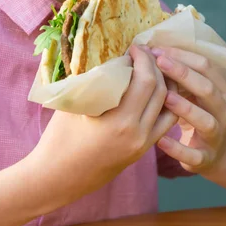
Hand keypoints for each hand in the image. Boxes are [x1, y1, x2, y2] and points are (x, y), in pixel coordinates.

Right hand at [33, 45, 177, 197]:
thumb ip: (96, 80)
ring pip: (170, 107)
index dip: (144, 58)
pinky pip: (165, 123)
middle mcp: (137, 134)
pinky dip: (165, 104)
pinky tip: (156, 91)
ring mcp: (142, 145)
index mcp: (120, 122)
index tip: (134, 46)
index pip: (146, 80)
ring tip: (155, 69)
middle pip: (161, 91)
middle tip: (145, 53)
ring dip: (166, 84)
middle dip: (156, 67)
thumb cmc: (58, 138)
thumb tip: (109, 54)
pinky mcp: (142, 151)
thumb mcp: (74, 104)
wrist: (56, 178)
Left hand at [152, 47, 225, 173]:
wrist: (219, 153)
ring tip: (165, 97)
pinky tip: (161, 140)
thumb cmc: (199, 114)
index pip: (205, 67)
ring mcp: (216, 135)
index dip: (183, 56)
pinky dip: (178, 148)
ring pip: (205, 120)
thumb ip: (181, 77)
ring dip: (186, 108)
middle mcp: (222, 110)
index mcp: (220, 90)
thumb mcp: (196, 94)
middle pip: (207, 89)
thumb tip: (151, 51)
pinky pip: (194, 154)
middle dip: (184, 74)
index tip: (157, 50)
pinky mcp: (206, 158)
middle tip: (159, 62)